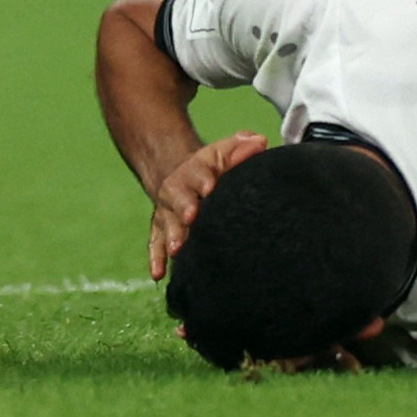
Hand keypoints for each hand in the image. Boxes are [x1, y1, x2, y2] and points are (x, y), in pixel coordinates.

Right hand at [146, 131, 271, 280]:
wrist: (176, 174)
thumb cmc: (209, 169)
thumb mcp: (223, 153)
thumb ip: (241, 148)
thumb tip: (260, 142)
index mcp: (196, 171)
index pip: (200, 172)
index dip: (203, 179)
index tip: (209, 186)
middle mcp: (178, 191)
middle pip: (180, 198)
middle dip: (184, 207)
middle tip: (191, 217)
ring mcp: (167, 211)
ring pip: (167, 223)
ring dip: (172, 235)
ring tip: (177, 249)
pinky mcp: (160, 229)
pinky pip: (155, 243)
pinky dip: (156, 258)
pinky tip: (157, 274)